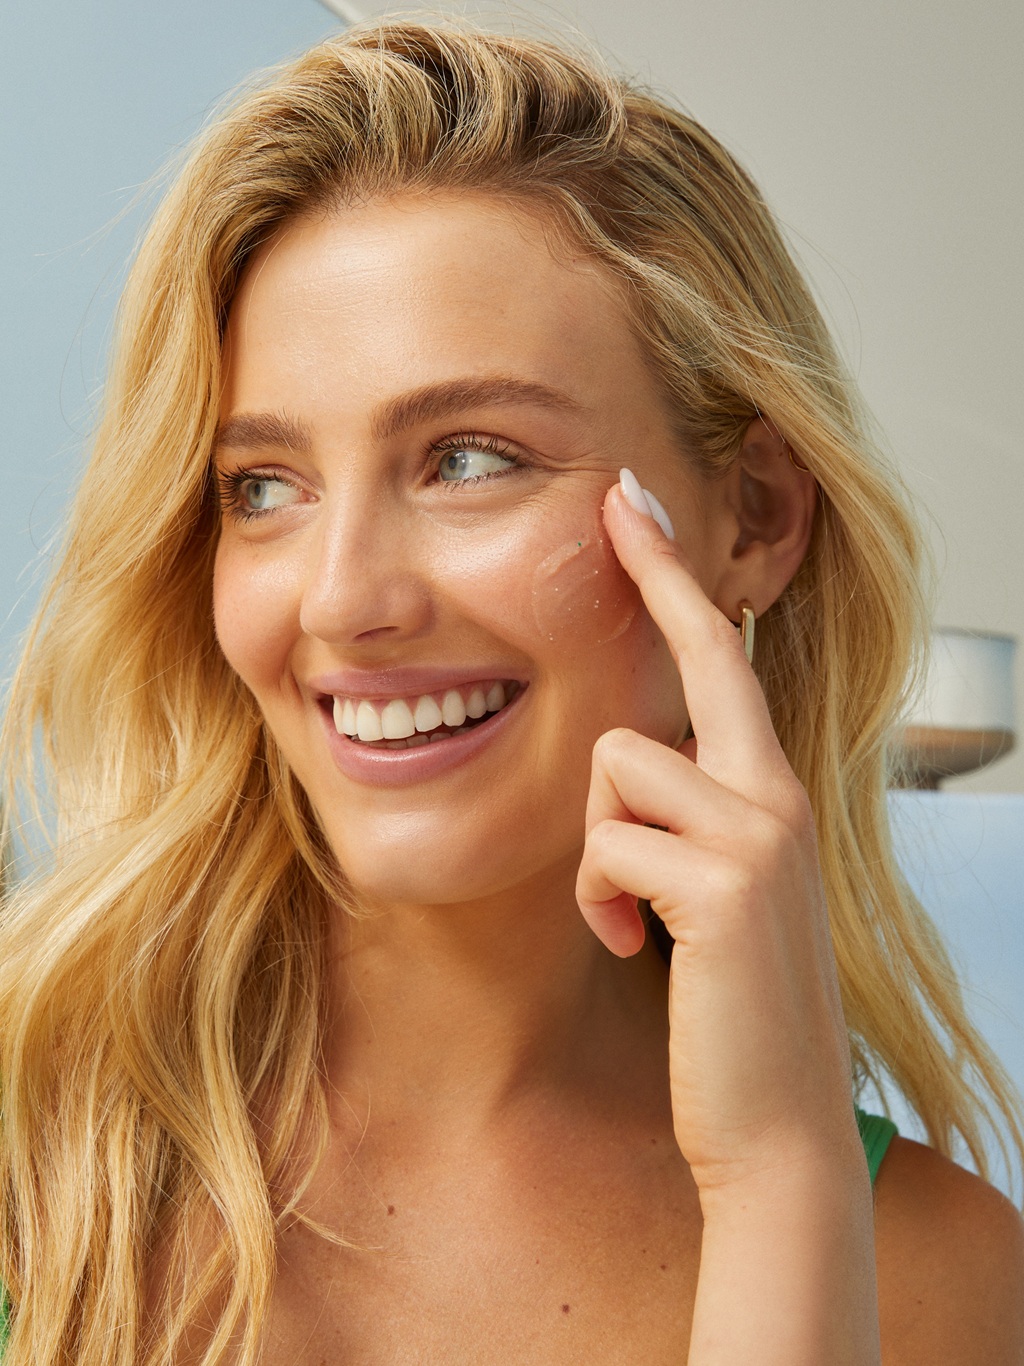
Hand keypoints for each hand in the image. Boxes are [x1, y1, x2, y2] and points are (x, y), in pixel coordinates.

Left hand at [576, 473, 857, 1194]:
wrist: (770, 1120)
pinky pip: (608, 844)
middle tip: (618, 497)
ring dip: (598, 848)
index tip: (643, 505)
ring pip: (618, 764)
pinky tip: (634, 947)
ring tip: (630, 917)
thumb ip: (683, 817)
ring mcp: (760, 834)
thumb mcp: (709, 890)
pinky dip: (599, 900)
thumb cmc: (725, 1002)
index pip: (727, 662)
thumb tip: (627, 761)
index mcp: (768, 794)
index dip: (682, 581)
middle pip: (704, 655)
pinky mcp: (726, 885)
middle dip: (658, 573)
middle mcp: (777, 795)